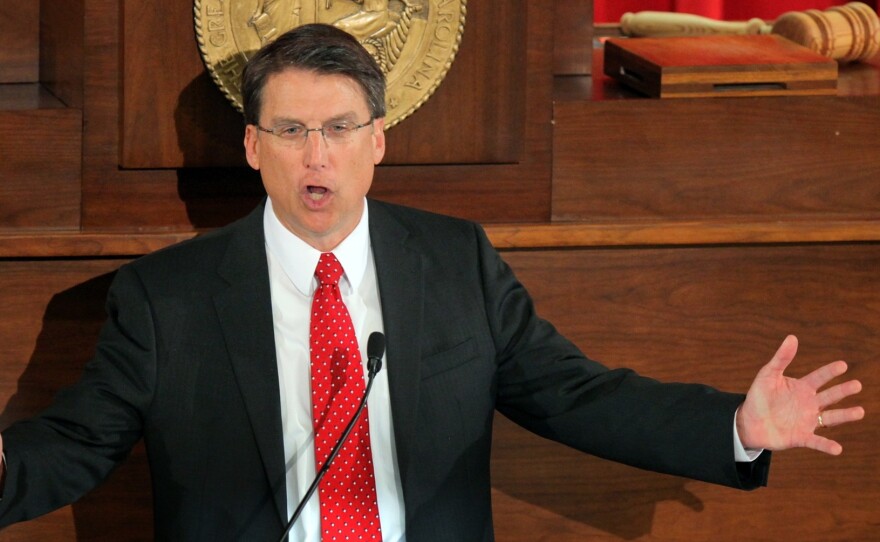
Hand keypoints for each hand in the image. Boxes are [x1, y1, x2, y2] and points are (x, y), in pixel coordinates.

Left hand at [736, 335, 863, 454]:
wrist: (749, 422)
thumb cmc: (759, 397)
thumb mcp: (767, 375)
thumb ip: (781, 359)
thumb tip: (792, 337)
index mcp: (802, 388)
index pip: (819, 377)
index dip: (829, 372)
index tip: (842, 365)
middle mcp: (809, 404)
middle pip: (830, 396)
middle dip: (843, 390)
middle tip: (857, 385)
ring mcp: (807, 421)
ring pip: (830, 418)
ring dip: (845, 415)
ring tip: (860, 412)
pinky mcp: (801, 437)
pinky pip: (816, 441)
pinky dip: (826, 445)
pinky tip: (837, 448)